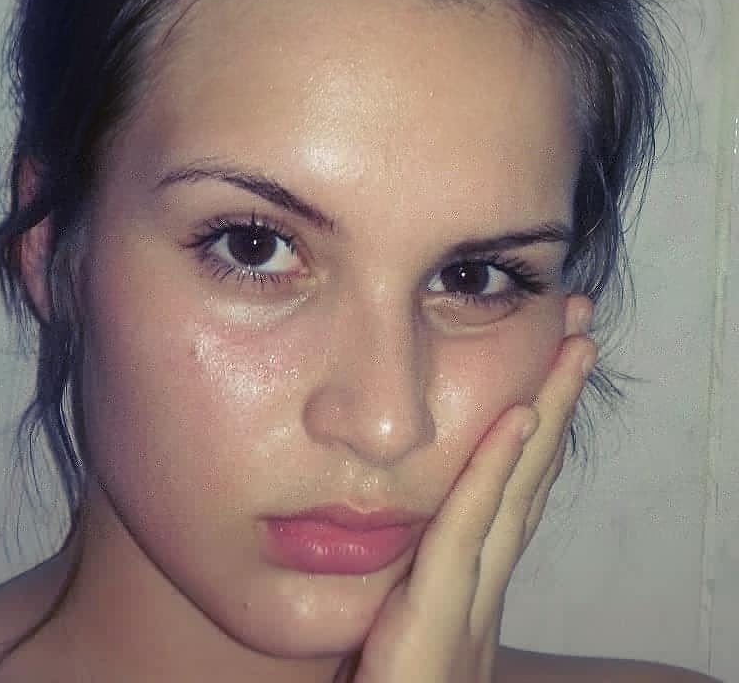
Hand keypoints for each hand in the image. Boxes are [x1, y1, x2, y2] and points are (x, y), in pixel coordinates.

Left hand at [340, 296, 596, 682]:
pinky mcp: (435, 633)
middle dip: (555, 398)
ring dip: (543, 414)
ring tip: (568, 347)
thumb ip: (400, 578)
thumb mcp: (387, 628)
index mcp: (466, 589)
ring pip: (514, 496)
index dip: (534, 424)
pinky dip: (492, 476)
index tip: (548, 360)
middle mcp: (480, 594)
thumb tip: (383, 514)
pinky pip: (465, 539)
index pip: (509, 493)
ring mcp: (468, 614)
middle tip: (578, 327)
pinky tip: (514, 419)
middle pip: (527, 479)